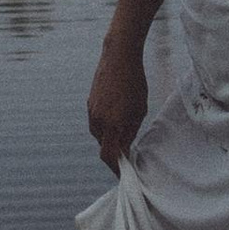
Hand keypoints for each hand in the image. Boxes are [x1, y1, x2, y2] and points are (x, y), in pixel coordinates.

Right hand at [86, 35, 147, 174]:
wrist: (118, 56)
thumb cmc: (134, 83)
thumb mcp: (139, 110)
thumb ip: (130, 132)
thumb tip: (125, 148)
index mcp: (111, 124)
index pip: (109, 156)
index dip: (116, 168)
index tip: (124, 173)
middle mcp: (97, 120)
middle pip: (103, 146)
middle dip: (115, 152)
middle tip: (129, 152)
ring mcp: (91, 111)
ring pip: (99, 134)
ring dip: (110, 137)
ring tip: (125, 130)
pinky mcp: (89, 103)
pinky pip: (96, 122)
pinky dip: (106, 125)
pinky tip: (117, 115)